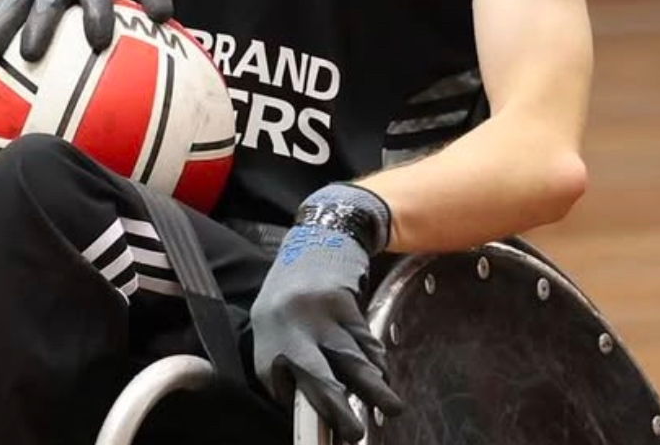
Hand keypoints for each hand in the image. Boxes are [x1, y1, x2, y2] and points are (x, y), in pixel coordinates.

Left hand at [252, 185, 403, 442]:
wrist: (319, 235)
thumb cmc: (291, 285)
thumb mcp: (271, 318)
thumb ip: (281, 356)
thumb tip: (299, 398)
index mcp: (267, 335)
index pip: (279, 383)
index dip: (301, 404)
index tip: (319, 429)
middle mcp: (291, 327)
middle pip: (317, 377)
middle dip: (338, 409)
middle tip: (354, 434)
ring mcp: (321, 314)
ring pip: (351, 359)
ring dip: (373, 387)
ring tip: (392, 408)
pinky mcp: (346, 303)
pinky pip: (365, 339)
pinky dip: (377, 359)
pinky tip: (385, 374)